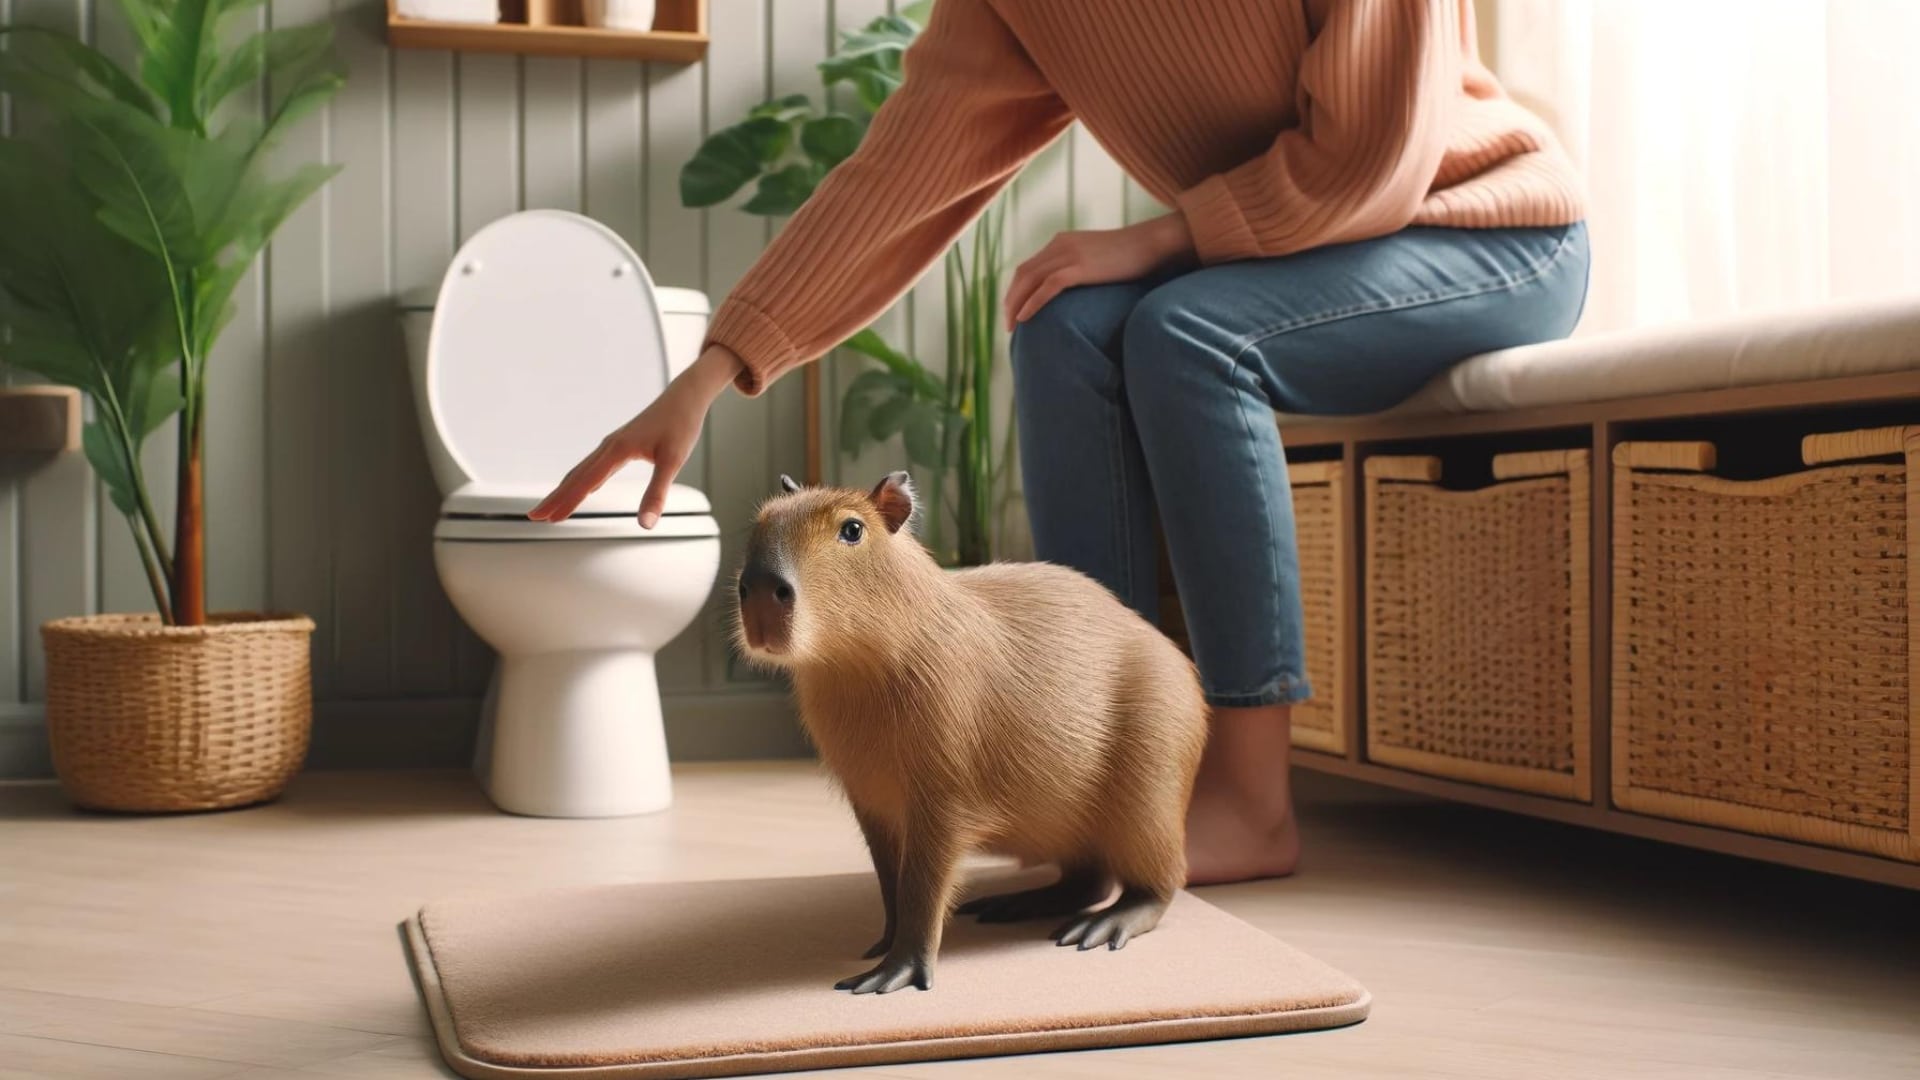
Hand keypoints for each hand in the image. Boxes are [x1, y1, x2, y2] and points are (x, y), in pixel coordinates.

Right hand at [528, 345, 742, 526]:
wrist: (685, 397)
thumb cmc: (681, 425)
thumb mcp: (673, 462)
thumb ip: (657, 493)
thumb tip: (646, 524)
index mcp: (617, 450)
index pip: (584, 482)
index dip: (565, 501)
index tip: (547, 517)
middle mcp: (609, 446)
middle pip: (576, 476)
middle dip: (555, 497)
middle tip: (535, 516)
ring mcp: (612, 444)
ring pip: (582, 471)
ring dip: (565, 489)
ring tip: (552, 507)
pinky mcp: (620, 444)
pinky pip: (594, 466)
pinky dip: (582, 480)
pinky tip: (582, 488)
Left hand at [1004, 213, 1195, 329]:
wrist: (1152, 244)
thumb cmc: (1132, 256)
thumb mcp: (1099, 260)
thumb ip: (1081, 269)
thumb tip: (1073, 291)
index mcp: (1062, 242)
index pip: (1028, 267)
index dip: (1016, 291)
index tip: (1012, 311)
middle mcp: (1060, 245)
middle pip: (1022, 274)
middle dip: (1010, 300)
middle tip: (1007, 325)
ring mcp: (1069, 254)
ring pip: (1029, 281)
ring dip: (1016, 305)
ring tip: (1011, 327)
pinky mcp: (1080, 267)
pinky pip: (1047, 287)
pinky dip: (1032, 303)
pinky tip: (1025, 319)